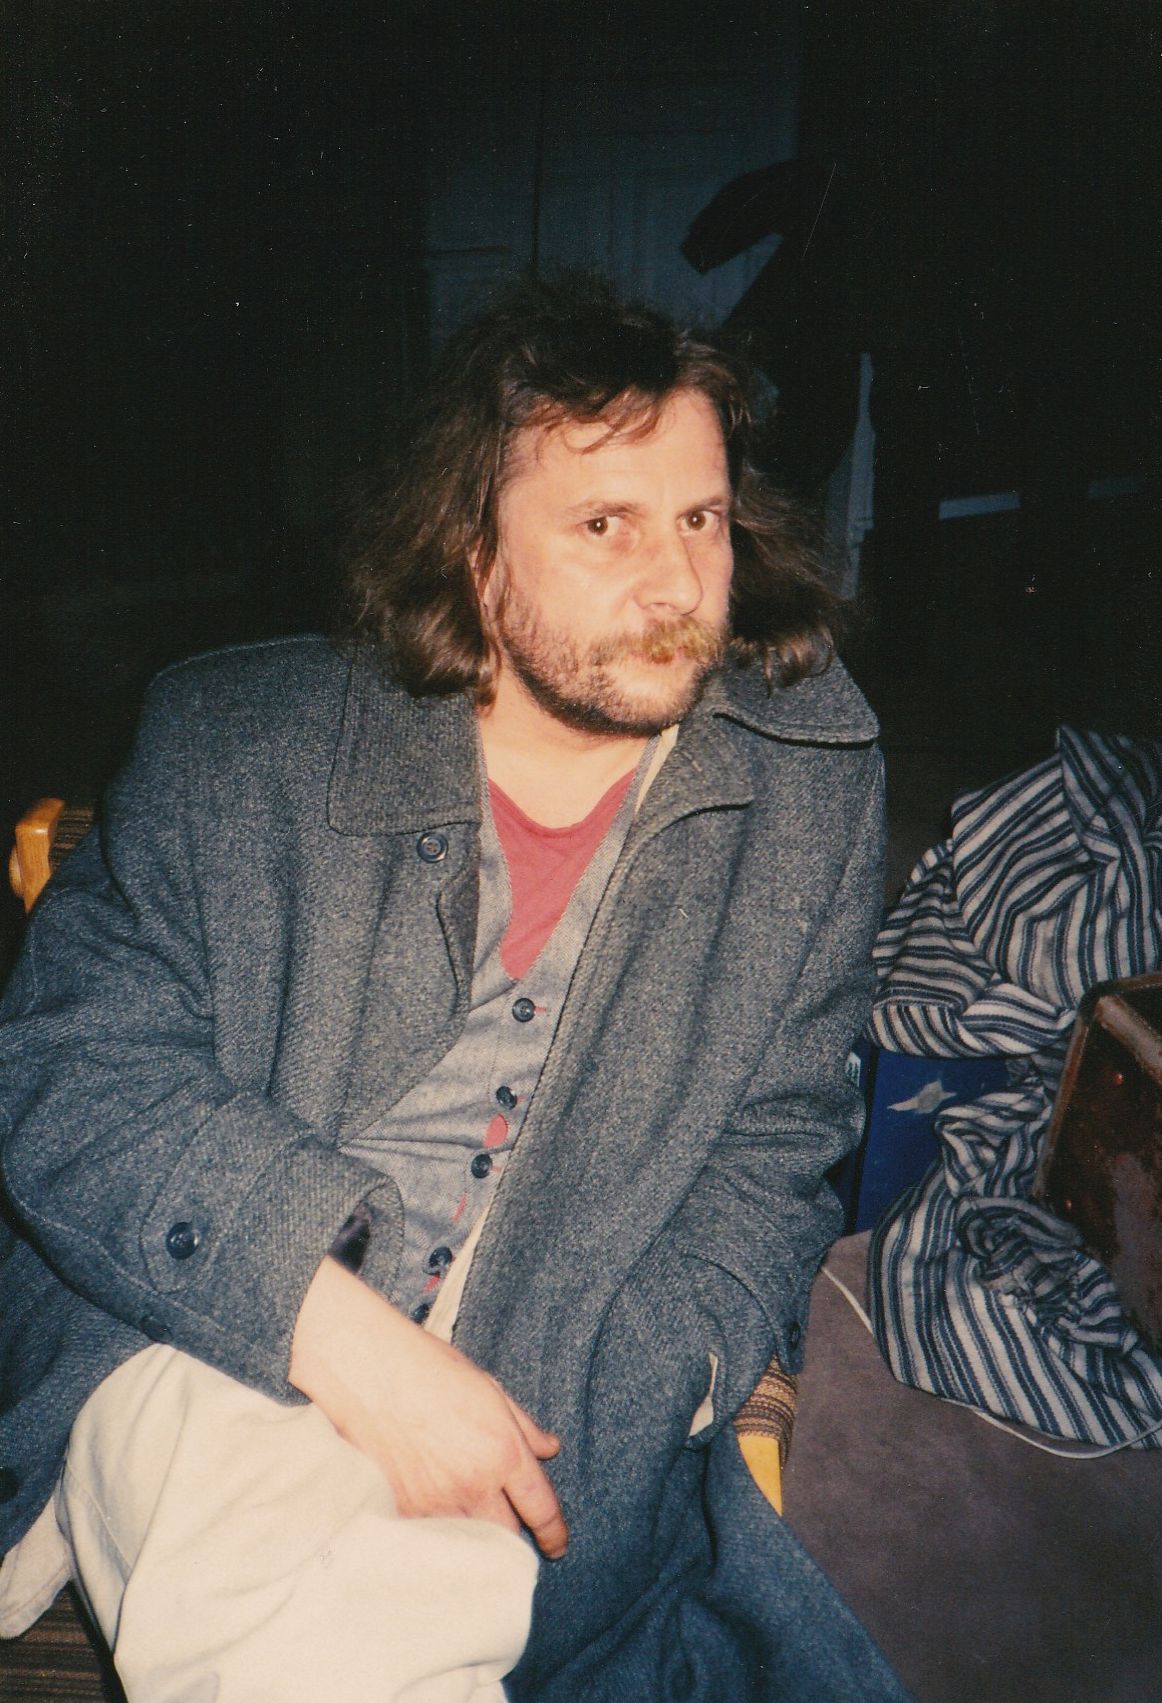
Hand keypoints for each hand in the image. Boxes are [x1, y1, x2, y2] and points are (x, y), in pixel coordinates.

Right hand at [289, 1254, 567, 1556]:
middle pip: (507, 1539)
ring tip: (464, 1515)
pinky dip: (436, 1529)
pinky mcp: (401, 1511)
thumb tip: (549, 1449)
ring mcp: (435, 1502)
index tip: (556, 1545)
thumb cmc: (427, 1369)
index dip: (554, 1533)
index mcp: (503, 1450)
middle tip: (506, 1526)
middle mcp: (474, 1483)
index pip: (541, 1508)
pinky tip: (430, 1508)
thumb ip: (523, 1426)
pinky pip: (430, 1535)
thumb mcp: (487, 1388)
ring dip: (473, 1535)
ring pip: (468, 1542)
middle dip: (513, 1538)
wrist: (365, 1369)